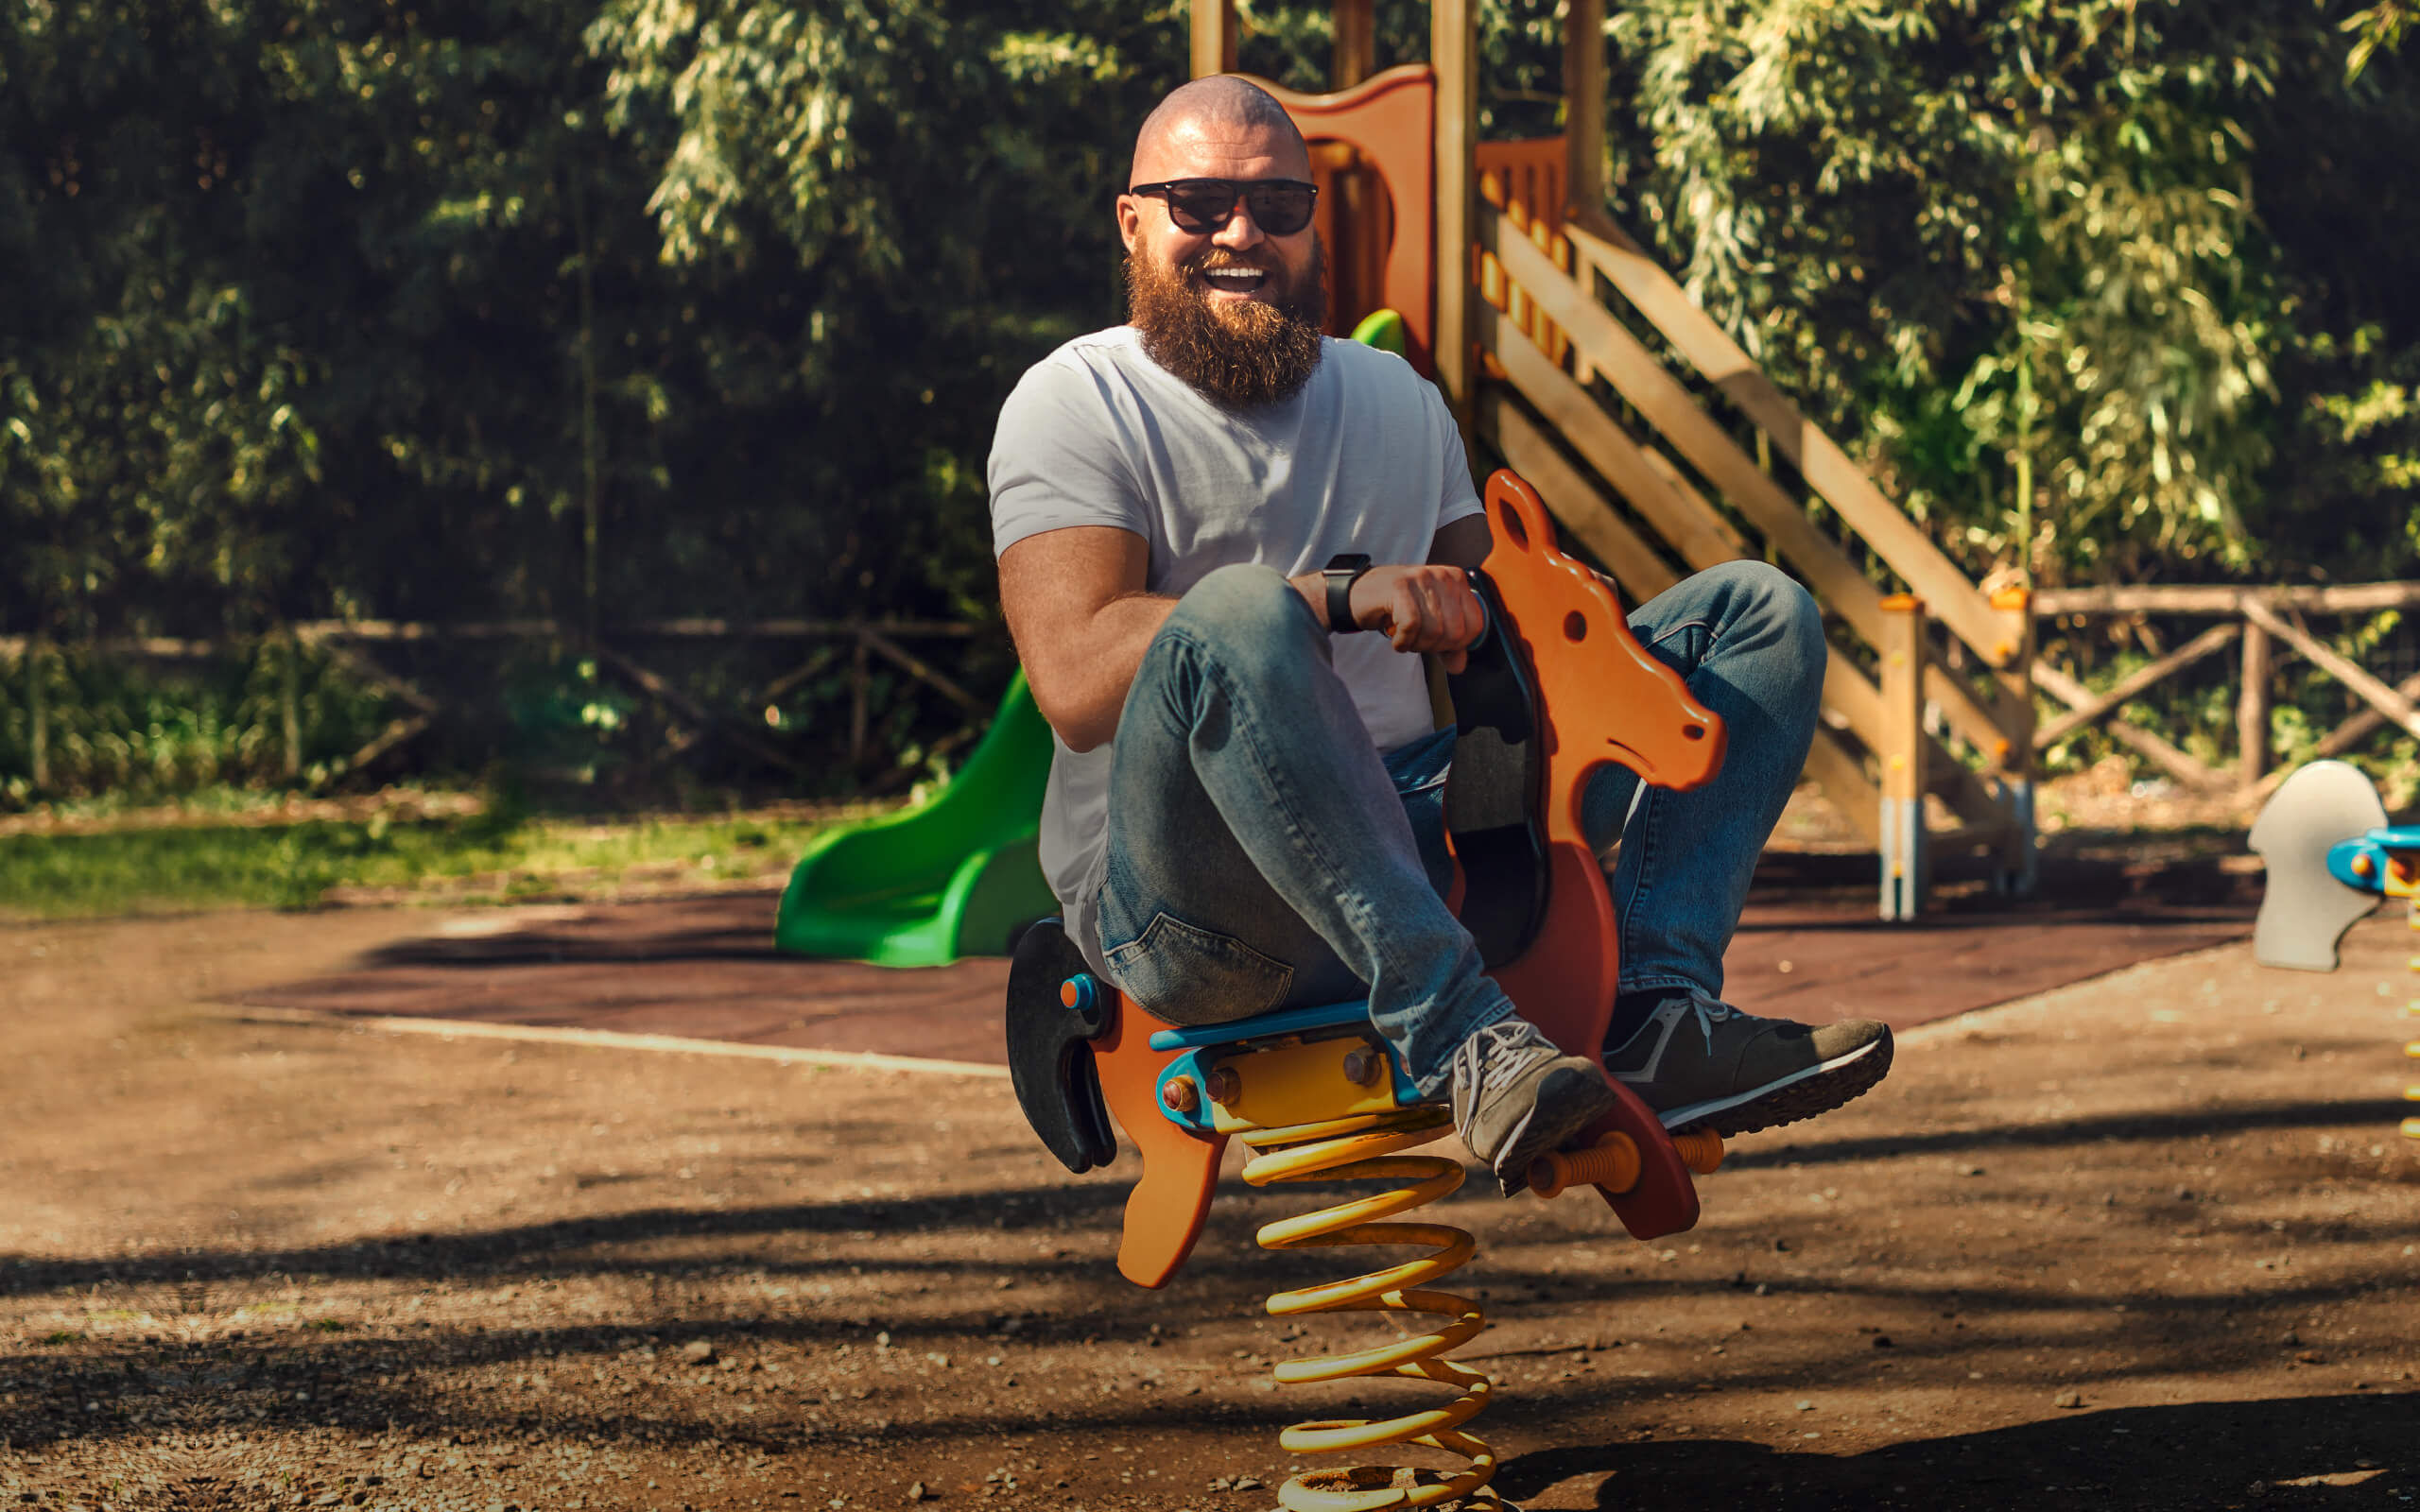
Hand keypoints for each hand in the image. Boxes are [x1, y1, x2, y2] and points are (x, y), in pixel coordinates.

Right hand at [1348, 564, 1486, 671]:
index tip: (1437, 643)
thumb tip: (1459, 666)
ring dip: (1417, 644)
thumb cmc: (1397, 606)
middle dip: (1435, 646)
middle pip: (1455, 632)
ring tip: (1406, 638)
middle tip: (1417, 641)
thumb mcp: (1429, 623)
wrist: (1359, 594)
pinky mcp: (1400, 586)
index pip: (1475, 625)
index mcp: (1456, 580)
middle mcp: (1442, 576)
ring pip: (1435, 630)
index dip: (1456, 645)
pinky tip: (1396, 639)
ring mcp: (1421, 578)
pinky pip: (1411, 625)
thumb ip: (1448, 644)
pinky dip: (1403, 641)